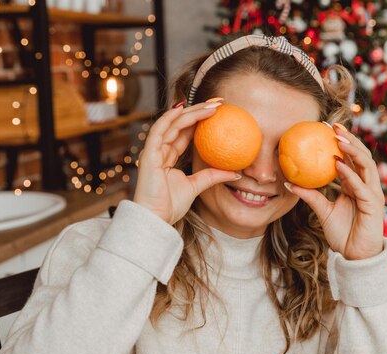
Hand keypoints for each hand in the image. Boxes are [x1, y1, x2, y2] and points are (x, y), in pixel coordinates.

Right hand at [133, 102, 240, 224]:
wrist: (156, 218)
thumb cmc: (170, 205)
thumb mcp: (197, 186)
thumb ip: (213, 176)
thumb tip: (237, 173)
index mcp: (168, 156)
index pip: (185, 132)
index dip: (200, 120)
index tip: (219, 112)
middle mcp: (160, 150)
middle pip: (180, 123)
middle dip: (198, 110)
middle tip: (218, 102)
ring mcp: (153, 150)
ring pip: (173, 123)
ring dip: (191, 111)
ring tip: (210, 105)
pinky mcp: (149, 153)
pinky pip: (160, 130)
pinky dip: (171, 118)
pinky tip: (184, 109)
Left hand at [285, 124, 384, 259]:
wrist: (354, 256)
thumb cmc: (342, 234)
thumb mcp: (322, 211)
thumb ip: (310, 195)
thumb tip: (289, 182)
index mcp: (357, 185)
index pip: (352, 158)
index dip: (342, 142)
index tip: (327, 127)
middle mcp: (367, 186)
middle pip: (362, 156)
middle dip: (350, 139)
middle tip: (334, 125)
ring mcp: (373, 194)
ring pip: (366, 166)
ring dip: (353, 150)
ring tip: (338, 138)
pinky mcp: (374, 205)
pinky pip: (361, 186)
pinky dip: (350, 174)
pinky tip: (337, 164)